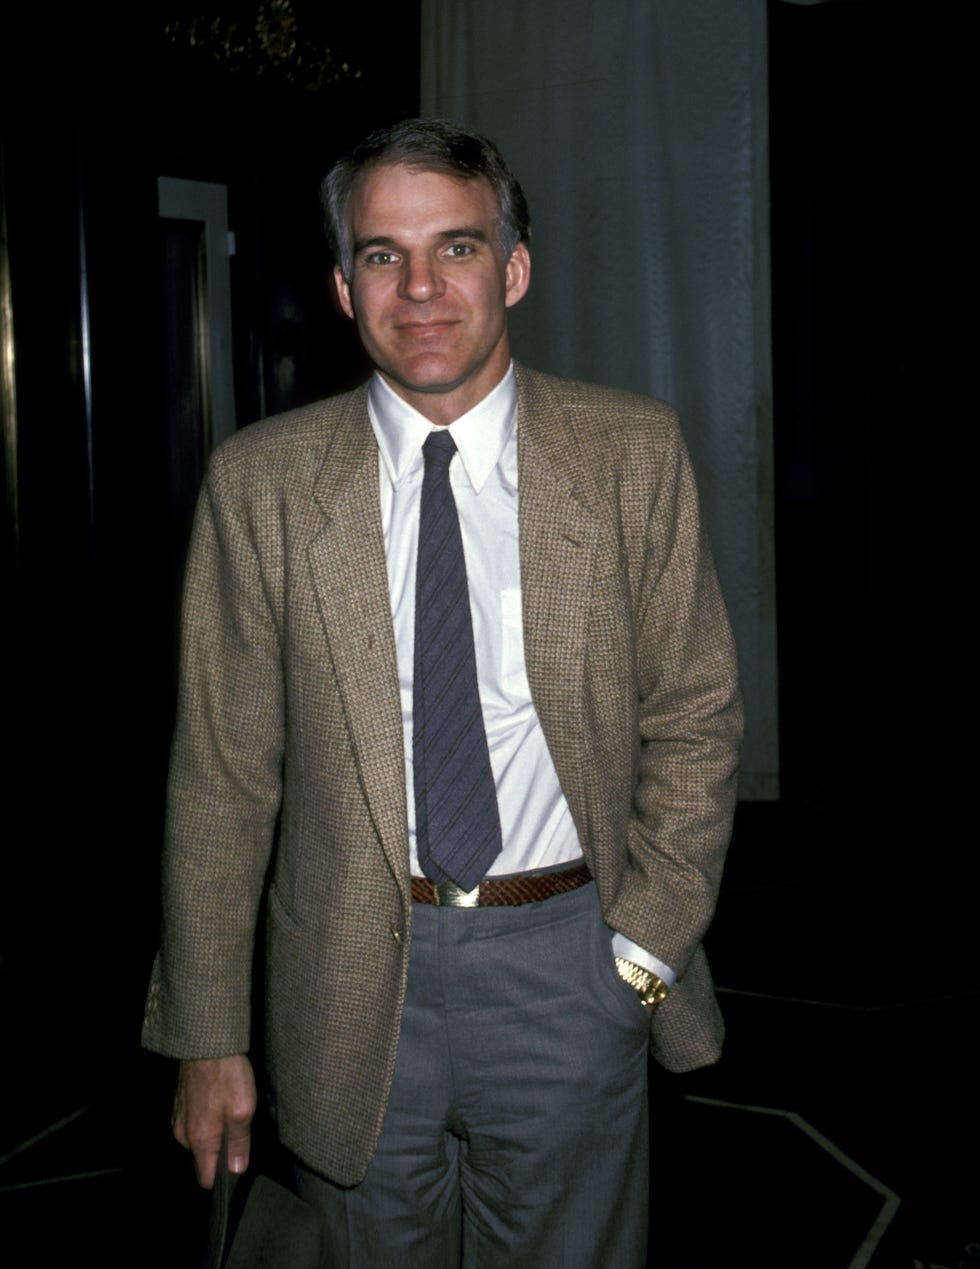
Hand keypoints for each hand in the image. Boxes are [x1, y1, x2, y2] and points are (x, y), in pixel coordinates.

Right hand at [172, 1055, 256, 1188]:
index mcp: (200, 1140)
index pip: (205, 1178)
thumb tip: (236, 1170)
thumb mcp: (242, 1111)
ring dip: (215, 1131)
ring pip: (199, 1138)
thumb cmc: (226, 1075)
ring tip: (231, 1108)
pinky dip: (207, 1117)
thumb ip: (239, 1144)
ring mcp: (180, 1118)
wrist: (207, 1042)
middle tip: (240, 1127)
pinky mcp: (181, 1103)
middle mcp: (184, 1134)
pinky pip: (195, 1121)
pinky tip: (220, 1098)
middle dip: (221, 1151)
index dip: (222, 1178)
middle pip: (203, 1158)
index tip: (236, 1166)